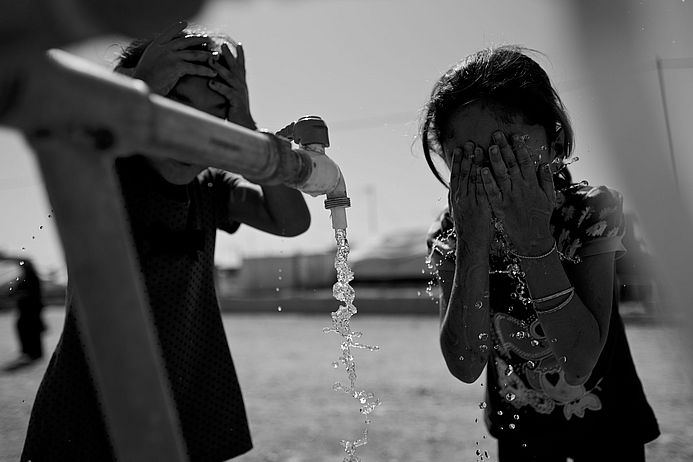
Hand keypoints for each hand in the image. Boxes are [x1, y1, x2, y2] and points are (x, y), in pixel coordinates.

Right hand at [131, 21, 217, 95]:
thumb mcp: (150, 60)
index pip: (168, 33)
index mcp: (157, 45)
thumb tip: (167, 52)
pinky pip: (195, 67)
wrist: (143, 85)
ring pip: (194, 54)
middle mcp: (164, 48)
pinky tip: (213, 73)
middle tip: (209, 40)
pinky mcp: (176, 66)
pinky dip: (205, 70)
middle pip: (186, 41)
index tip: (184, 23)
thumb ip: (159, 54)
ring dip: (207, 55)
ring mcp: (171, 56)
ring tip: (216, 56)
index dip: (176, 28)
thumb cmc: (145, 78)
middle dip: (199, 40)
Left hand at [208, 42, 255, 128]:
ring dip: (220, 68)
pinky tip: (211, 82)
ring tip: (211, 60)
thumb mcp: (234, 98)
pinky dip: (219, 86)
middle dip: (230, 55)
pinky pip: (227, 91)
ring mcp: (240, 93)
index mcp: (241, 85)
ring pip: (230, 77)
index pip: (241, 67)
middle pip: (236, 67)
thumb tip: (219, 80)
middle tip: (223, 44)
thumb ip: (229, 88)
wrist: (245, 127)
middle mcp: (242, 86)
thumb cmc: (237, 113)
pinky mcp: (236, 101)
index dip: (240, 56)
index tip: (239, 44)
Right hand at [449, 142, 492, 256]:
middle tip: (469, 142)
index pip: (455, 175)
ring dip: (475, 162)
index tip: (460, 148)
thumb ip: (461, 199)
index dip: (458, 161)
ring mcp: (469, 201)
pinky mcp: (480, 207)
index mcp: (455, 198)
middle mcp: (460, 198)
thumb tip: (460, 189)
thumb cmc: (469, 230)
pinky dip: (482, 177)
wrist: (471, 245)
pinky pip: (481, 189)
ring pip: (471, 178)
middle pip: (463, 173)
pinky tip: (485, 167)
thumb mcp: (461, 212)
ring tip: (478, 148)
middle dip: (466, 157)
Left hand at [481, 131, 555, 254]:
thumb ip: (547, 180)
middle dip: (505, 148)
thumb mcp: (549, 198)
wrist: (533, 238)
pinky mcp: (500, 207)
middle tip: (497, 135)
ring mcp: (509, 197)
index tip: (515, 136)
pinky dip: (487, 181)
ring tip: (488, 147)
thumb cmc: (541, 217)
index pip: (526, 162)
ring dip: (495, 160)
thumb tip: (544, 163)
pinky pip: (492, 192)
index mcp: (533, 184)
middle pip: (512, 164)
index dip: (520, 148)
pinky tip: (481, 170)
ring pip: (501, 175)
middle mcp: (521, 188)